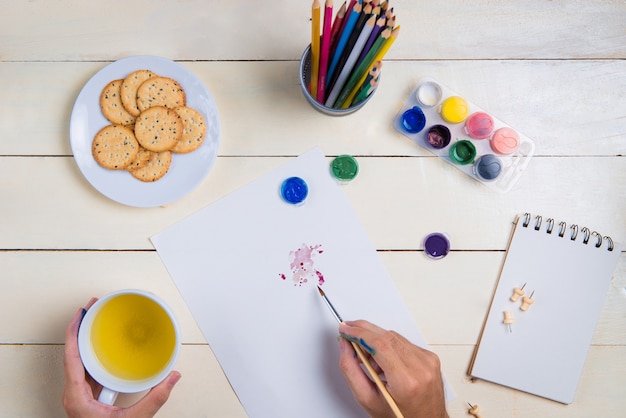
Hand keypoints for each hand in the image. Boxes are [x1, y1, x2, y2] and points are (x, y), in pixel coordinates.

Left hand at [63, 298, 180, 417]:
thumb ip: (154, 400)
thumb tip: (171, 378)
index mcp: (77, 397)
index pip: (71, 357)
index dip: (73, 333)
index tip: (80, 315)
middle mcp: (74, 395)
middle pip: (72, 355)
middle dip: (80, 330)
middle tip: (90, 311)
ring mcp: (78, 398)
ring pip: (78, 364)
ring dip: (86, 343)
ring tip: (94, 325)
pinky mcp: (86, 401)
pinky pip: (86, 373)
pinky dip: (93, 358)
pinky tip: (102, 351)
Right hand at [338, 320, 447, 417]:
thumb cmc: (399, 416)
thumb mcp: (367, 399)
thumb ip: (351, 370)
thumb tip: (345, 345)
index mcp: (406, 382)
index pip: (379, 345)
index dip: (359, 333)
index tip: (346, 329)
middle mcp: (421, 368)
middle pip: (387, 336)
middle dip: (364, 331)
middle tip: (349, 332)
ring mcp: (428, 361)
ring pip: (394, 336)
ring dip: (376, 340)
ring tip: (368, 357)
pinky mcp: (431, 357)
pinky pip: (404, 342)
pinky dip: (389, 346)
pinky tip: (383, 360)